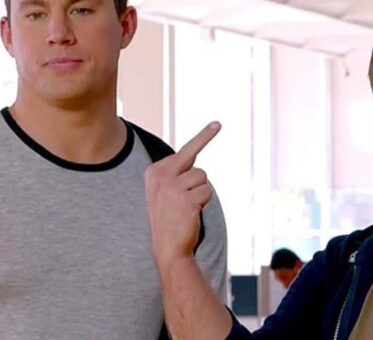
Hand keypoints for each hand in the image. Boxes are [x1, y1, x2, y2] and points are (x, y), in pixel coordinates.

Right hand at [145, 122, 220, 269]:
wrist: (167, 248)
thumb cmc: (169, 218)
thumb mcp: (165, 191)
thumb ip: (176, 172)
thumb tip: (192, 161)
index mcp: (154, 172)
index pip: (185, 151)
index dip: (203, 137)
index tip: (218, 123)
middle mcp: (161, 176)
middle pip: (195, 163)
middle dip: (203, 153)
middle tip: (217, 126)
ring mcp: (173, 187)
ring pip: (203, 179)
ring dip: (200, 193)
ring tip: (186, 208)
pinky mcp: (186, 199)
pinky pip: (207, 192)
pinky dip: (203, 203)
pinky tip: (190, 214)